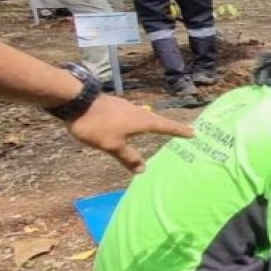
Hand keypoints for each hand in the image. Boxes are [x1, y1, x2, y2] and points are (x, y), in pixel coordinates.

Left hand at [66, 94, 193, 173]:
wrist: (76, 101)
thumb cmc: (98, 125)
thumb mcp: (113, 146)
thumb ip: (128, 158)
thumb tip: (143, 169)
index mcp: (142, 121)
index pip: (166, 127)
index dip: (180, 131)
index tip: (194, 132)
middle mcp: (138, 112)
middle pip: (157, 120)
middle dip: (169, 126)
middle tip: (181, 130)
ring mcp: (126, 107)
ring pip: (144, 116)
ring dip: (153, 123)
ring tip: (158, 127)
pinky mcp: (115, 106)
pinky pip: (132, 115)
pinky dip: (137, 121)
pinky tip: (131, 123)